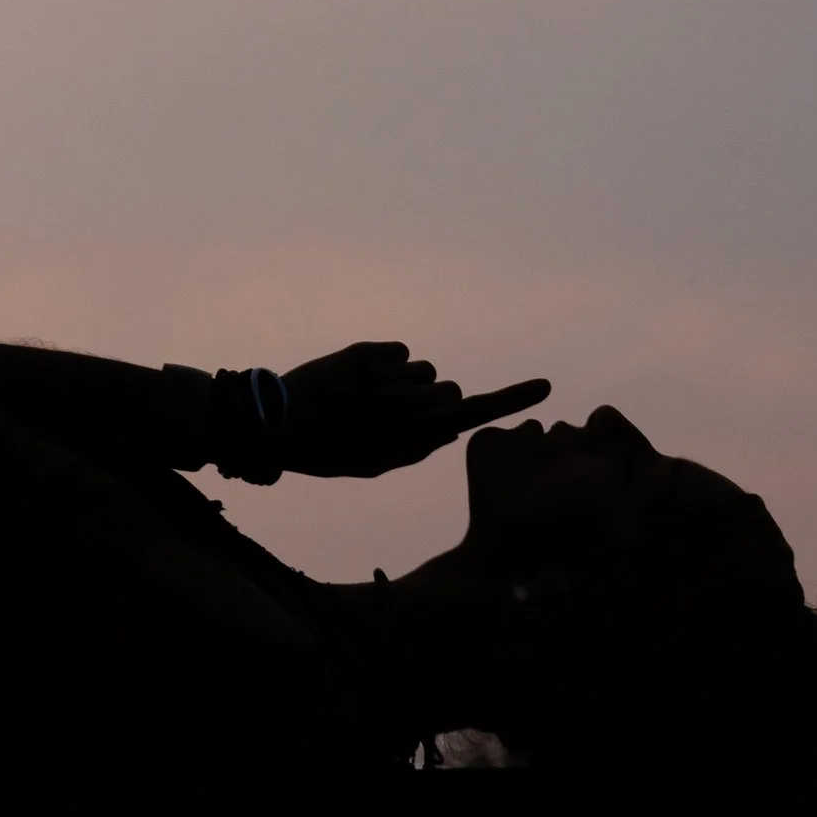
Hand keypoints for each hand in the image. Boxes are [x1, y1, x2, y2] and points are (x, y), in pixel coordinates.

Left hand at [277, 342, 548, 477]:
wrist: (273, 426)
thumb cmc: (328, 452)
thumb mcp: (373, 465)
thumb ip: (418, 448)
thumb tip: (453, 426)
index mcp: (408, 438)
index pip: (471, 414)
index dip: (510, 400)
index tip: (544, 385)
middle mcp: (403, 406)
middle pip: (449, 390)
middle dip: (434, 400)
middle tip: (396, 414)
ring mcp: (383, 378)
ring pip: (424, 370)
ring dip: (407, 381)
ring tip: (368, 399)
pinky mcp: (363, 355)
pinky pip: (399, 351)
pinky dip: (388, 361)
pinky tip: (358, 379)